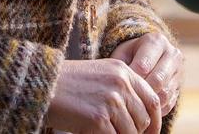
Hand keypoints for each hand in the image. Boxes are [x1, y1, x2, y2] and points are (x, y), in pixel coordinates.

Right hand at [44, 58, 161, 133]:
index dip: (155, 121)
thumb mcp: (101, 76)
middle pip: (143, 119)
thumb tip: (141, 119)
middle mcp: (121, 84)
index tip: (150, 133)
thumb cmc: (70, 83)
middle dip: (137, 133)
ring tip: (106, 133)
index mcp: (124, 71)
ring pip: (131, 132)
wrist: (43, 84)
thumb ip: (122, 90)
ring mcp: (110, 101)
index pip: (153, 99)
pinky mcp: (98, 118)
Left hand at [110, 32, 183, 116]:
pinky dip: (155, 110)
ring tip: (133, 108)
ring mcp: (178, 71)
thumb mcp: (122, 54)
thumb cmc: (130, 56)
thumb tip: (118, 85)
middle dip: (140, 93)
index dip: (129, 80)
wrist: (148, 58)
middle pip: (158, 81)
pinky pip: (169, 104)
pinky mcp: (179, 88)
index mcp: (156, 41)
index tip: (118, 90)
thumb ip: (120, 66)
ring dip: (148, 104)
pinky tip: (142, 111)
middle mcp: (172, 54)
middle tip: (126, 102)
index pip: (143, 66)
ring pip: (165, 94)